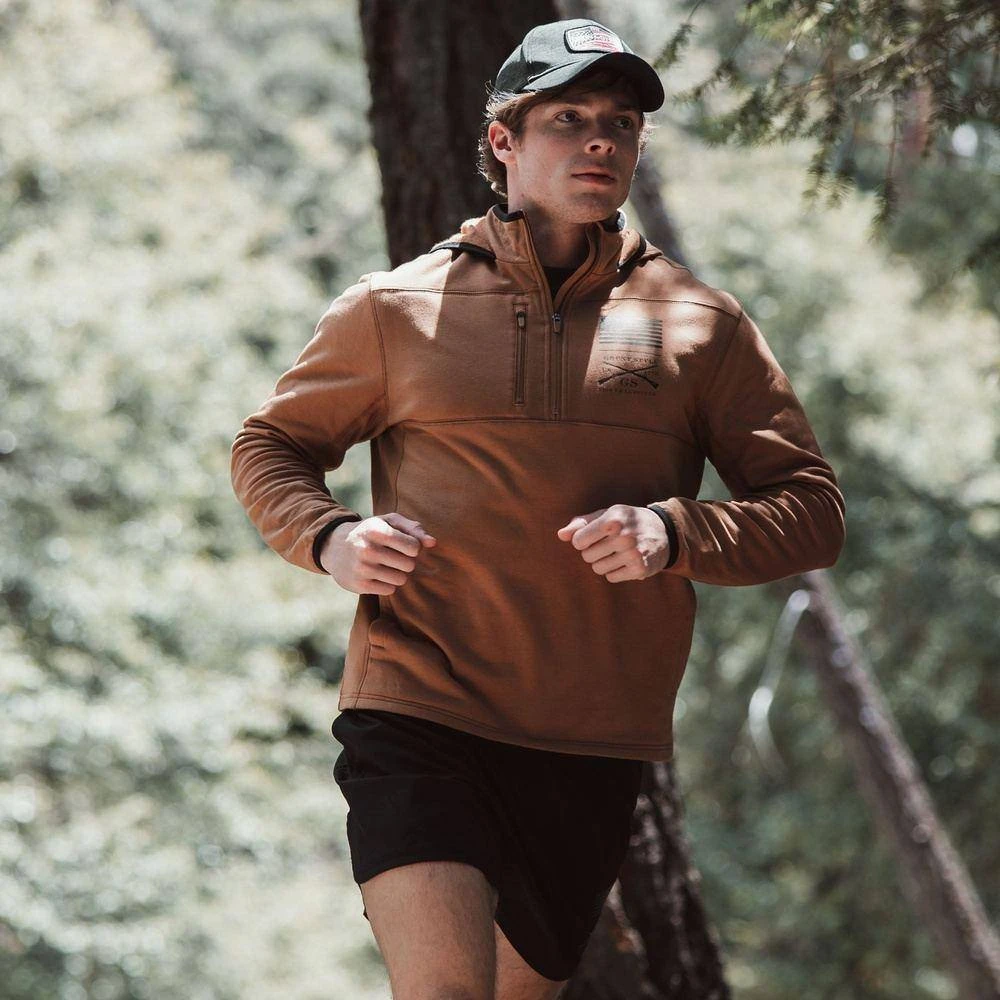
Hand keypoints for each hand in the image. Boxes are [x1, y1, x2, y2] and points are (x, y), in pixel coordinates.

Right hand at [320, 513, 436, 594]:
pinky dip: (387, 584)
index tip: (403, 545)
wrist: (334, 546)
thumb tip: (433, 543)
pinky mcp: (359, 585)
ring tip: (385, 565)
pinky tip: (376, 575)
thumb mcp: (388, 522)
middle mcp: (367, 549)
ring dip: (397, 574)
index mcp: (375, 530)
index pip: (413, 547)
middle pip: (409, 565)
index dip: (412, 547)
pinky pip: (389, 590)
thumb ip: (413, 529)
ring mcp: (362, 569)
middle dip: (406, 562)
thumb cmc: (370, 532)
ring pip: (401, 579)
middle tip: (393, 557)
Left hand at [556, 504, 668, 582]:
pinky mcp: (640, 569)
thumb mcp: (606, 514)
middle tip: (609, 544)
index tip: (594, 536)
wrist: (664, 531)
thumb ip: (581, 523)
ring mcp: (633, 554)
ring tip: (618, 552)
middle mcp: (624, 536)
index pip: (578, 541)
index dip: (583, 540)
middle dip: (594, 552)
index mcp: (612, 519)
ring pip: (598, 569)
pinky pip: (611, 577)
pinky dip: (616, 572)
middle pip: (587, 556)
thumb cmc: (627, 521)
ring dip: (604, 563)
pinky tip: (626, 561)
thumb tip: (561, 535)